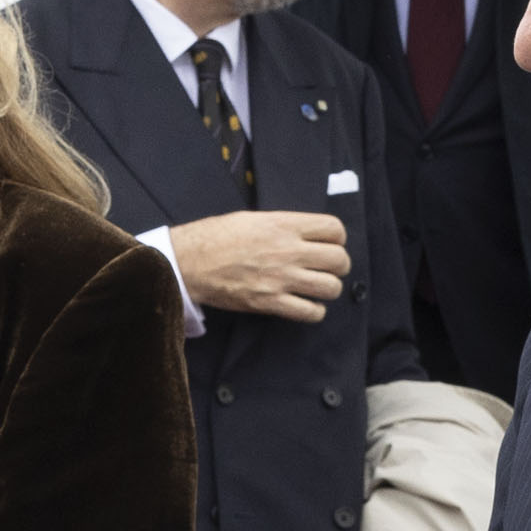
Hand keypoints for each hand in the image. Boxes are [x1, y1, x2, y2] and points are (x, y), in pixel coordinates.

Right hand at [170, 211, 348, 321]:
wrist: (190, 262)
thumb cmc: (216, 236)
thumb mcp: (254, 219)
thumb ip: (284, 226)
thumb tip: (306, 235)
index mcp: (284, 225)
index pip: (335, 229)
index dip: (337, 238)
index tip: (328, 243)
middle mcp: (288, 251)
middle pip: (339, 260)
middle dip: (338, 265)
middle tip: (327, 268)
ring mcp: (281, 279)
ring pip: (331, 288)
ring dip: (328, 289)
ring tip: (316, 287)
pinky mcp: (271, 303)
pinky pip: (311, 312)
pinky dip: (314, 311)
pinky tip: (305, 305)